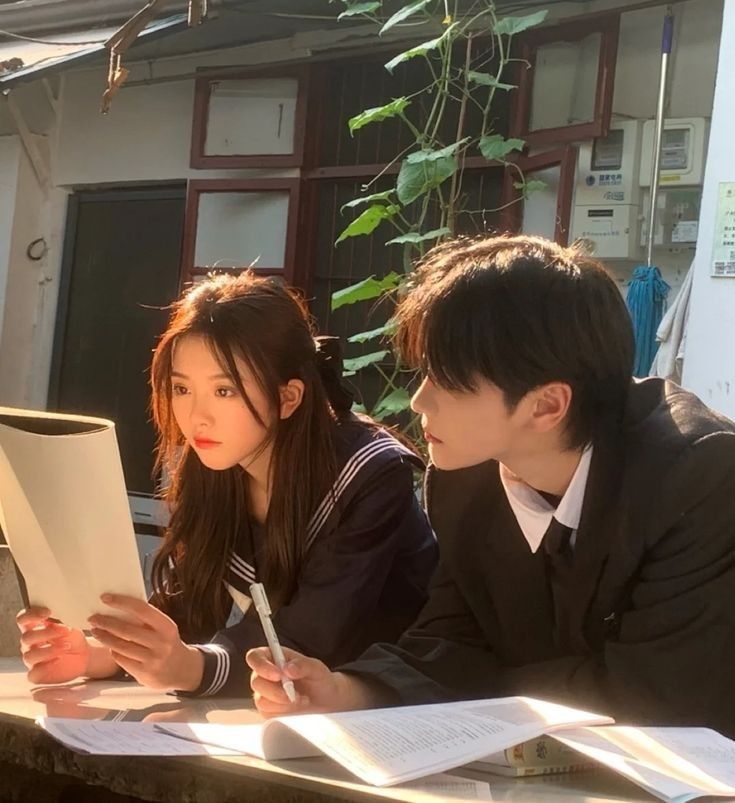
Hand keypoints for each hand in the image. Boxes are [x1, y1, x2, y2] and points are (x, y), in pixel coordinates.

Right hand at [17, 606, 89, 684]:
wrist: (84, 655)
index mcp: (34, 628)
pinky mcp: (38, 674)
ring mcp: (32, 660)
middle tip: (65, 630)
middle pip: (26, 637)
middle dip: (46, 633)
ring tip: (66, 645)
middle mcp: (30, 644)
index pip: (23, 619)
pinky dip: (46, 666)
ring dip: (49, 649)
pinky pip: (33, 674)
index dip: (31, 614)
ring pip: (29, 656)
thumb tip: (53, 617)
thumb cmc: (73, 637)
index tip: (47, 612)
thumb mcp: (69, 625)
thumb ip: (59, 620)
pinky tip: (58, 659)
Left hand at [88, 594, 203, 691]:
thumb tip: (119, 607)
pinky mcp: (143, 673)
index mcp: (167, 626)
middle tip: (93, 617)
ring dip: (105, 637)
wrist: (181, 670)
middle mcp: (161, 643)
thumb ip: (146, 620)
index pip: (142, 610)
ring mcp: (152, 659)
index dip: (122, 602)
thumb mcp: (164, 628)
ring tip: (96, 630)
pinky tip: (109, 645)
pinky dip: (113, 651)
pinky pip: (122, 659)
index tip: (105, 598)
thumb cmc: (167, 642)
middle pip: (127, 630)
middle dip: (107, 622)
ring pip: (121, 646)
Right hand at [246, 646, 375, 716]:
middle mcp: (265, 675)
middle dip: (276, 691)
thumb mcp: (316, 668)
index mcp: (273, 657)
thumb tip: (287, 668)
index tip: (278, 675)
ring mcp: (265, 694)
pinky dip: (284, 712)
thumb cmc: (320, 679)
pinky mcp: (268, 711)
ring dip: (283, 703)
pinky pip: (268, 714)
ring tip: (300, 699)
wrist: (326, 701)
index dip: (261, 665)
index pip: (255, 657)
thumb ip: (303, 665)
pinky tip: (296, 708)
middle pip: (256, 681)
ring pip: (261, 700)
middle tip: (294, 694)